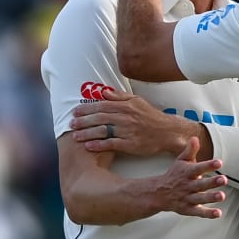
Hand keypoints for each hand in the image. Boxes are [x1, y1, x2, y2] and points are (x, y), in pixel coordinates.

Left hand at [70, 88, 201, 156]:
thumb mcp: (137, 101)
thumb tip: (104, 92)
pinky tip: (89, 146)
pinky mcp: (131, 144)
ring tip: (75, 136)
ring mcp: (128, 131)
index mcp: (126, 106)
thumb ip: (120, 96)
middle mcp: (125, 117)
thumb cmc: (152, 117)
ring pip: (102, 131)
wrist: (168, 132)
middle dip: (83, 121)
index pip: (102, 105)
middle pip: (99, 118)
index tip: (75, 111)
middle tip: (71, 124)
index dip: (87, 108)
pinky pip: (111, 144)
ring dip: (87, 133)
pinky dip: (99, 145)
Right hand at [153, 138, 226, 218]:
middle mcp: (187, 186)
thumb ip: (190, 150)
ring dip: (211, 198)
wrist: (158, 193)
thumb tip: (195, 138)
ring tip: (222, 196)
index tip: (219, 163)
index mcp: (187, 173)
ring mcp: (187, 198)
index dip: (208, 165)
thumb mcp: (181, 161)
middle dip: (212, 182)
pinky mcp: (187, 209)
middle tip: (224, 180)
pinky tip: (218, 213)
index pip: (198, 168)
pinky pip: (198, 212)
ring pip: (200, 199)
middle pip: (200, 184)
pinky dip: (208, 214)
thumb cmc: (174, 175)